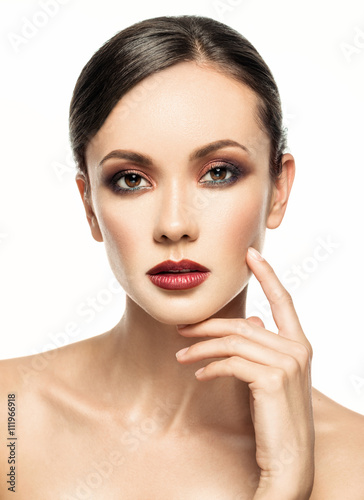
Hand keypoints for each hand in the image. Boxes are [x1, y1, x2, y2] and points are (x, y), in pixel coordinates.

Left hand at [175, 247, 314, 498]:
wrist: (288, 459)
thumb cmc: (277, 416)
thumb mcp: (273, 376)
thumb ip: (265, 346)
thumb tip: (251, 320)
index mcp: (299, 344)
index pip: (284, 300)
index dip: (268, 274)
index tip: (250, 254)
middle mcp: (297, 349)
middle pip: (242, 325)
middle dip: (208, 324)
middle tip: (181, 327)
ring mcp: (287, 363)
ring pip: (232, 342)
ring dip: (201, 347)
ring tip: (181, 354)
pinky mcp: (271, 379)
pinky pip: (230, 362)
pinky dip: (209, 366)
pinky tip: (199, 375)